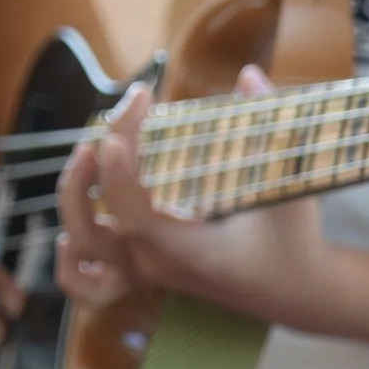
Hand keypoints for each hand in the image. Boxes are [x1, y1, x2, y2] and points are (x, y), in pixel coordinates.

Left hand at [53, 72, 352, 330]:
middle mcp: (154, 263)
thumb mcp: (289, 189)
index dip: (118, 169)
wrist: (300, 293)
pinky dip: (70, 263)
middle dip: (88, 175)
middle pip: (93, 226)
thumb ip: (270, 134)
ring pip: (84, 248)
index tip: (126, 128)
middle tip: (115, 126)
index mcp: (184, 251)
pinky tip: (68, 232)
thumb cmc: (294, 242)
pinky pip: (89, 283)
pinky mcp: (146, 270)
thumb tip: (251, 75)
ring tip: (89, 153)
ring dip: (74, 202)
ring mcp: (146, 270)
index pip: (130, 212)